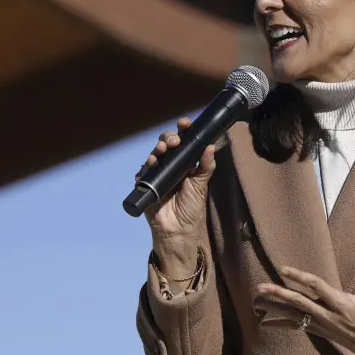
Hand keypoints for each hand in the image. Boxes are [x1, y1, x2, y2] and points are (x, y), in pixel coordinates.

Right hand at [140, 117, 214, 275]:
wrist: (178, 231)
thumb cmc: (191, 208)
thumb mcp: (201, 185)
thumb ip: (206, 166)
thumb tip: (211, 146)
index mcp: (185, 162)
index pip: (183, 141)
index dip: (183, 130)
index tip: (184, 123)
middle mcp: (170, 165)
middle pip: (166, 144)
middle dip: (169, 138)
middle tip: (174, 141)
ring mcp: (157, 173)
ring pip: (155, 154)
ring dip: (157, 149)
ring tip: (162, 150)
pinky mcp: (146, 184)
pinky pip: (144, 172)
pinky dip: (146, 166)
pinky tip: (151, 164)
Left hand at [254, 267, 354, 354]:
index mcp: (342, 304)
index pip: (316, 286)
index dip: (299, 277)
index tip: (283, 269)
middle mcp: (328, 315)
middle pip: (298, 302)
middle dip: (278, 294)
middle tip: (259, 287)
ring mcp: (324, 326)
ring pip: (294, 316)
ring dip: (275, 309)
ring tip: (256, 303)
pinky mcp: (322, 333)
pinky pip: (298, 327)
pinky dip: (281, 324)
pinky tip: (264, 323)